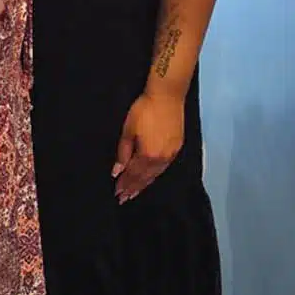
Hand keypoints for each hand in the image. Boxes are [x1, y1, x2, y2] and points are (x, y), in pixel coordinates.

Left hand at [113, 86, 185, 201]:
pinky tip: (151, 177)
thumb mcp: (128, 130)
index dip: (124, 184)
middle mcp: (160, 159)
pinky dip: (154, 175)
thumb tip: (117, 171)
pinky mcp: (177, 148)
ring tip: (135, 193)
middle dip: (133, 188)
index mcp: (147, 155)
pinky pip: (163, 167)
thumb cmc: (144, 110)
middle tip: (124, 199)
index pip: (133, 174)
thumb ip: (123, 152)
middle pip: (144, 178)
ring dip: (144, 184)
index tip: (117, 193)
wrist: (167, 96)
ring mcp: (171, 154)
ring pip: (155, 174)